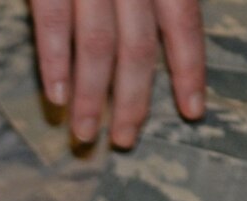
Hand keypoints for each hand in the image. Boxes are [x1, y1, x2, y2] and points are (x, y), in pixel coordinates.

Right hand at [30, 0, 205, 146]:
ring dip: (92, 95)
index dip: (189, 69)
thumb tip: (155, 41)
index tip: (193, 111)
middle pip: (139, 47)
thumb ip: (151, 0)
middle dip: (133, 99)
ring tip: (85, 133)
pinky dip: (55, 64)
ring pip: (98, 45)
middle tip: (124, 140)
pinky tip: (56, 98)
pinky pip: (53, 25)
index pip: (184, 23)